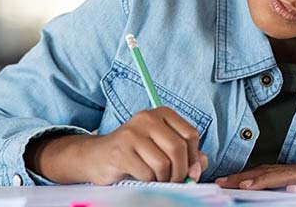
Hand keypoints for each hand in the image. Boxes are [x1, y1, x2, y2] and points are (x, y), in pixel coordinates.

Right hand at [26, 106, 207, 184]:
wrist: (98, 157)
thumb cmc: (137, 154)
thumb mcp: (163, 149)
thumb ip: (187, 156)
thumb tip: (198, 169)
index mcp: (162, 113)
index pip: (191, 134)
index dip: (194, 156)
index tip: (189, 169)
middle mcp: (147, 118)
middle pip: (178, 148)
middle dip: (181, 171)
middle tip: (175, 181)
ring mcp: (132, 133)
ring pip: (163, 163)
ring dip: (164, 179)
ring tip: (158, 178)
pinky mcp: (120, 150)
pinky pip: (147, 173)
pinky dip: (149, 181)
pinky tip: (142, 177)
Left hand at [215, 142, 295, 191]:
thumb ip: (295, 185)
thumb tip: (276, 193)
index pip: (264, 173)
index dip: (242, 177)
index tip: (220, 182)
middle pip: (267, 173)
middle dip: (242, 179)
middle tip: (219, 185)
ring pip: (287, 177)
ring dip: (263, 181)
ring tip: (243, 187)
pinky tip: (290, 190)